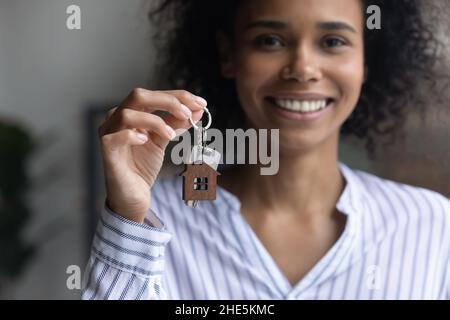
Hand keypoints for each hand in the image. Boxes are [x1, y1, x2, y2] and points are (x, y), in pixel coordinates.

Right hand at [98, 88, 205, 222]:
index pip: (154, 95)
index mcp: (132, 112)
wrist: (133, 194)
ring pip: (127, 114)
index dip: (178, 96)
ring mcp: (109, 133)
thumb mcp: (164, 140)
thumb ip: (177, 123)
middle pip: (139, 95)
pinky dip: (131, 135)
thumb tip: (197, 109)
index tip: (200, 103)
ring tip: (171, 135)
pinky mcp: (107, 152)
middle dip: (168, 101)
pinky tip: (145, 141)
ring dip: (154, 121)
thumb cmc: (143, 165)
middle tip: (188, 114)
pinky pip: (114, 137)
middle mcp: (117, 118)